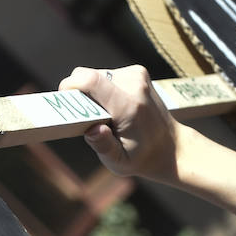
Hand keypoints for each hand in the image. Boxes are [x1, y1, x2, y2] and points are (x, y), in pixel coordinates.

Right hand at [59, 65, 181, 182]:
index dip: (69, 87)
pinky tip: (114, 108)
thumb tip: (92, 130)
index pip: (90, 81)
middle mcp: (134, 84)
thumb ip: (103, 146)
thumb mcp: (120, 162)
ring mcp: (137, 75)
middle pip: (87, 76)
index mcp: (129, 106)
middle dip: (79, 95)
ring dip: (93, 94)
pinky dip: (103, 90)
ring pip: (95, 75)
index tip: (63, 103)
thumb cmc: (141, 158)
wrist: (172, 148)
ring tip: (105, 116)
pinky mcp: (138, 72)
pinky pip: (106, 75)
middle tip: (88, 119)